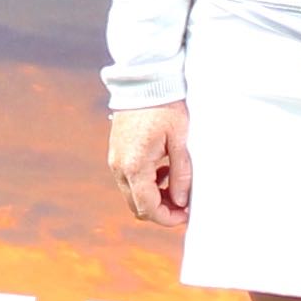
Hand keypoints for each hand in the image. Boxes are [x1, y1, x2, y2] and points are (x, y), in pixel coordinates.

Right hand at [108, 103, 191, 225]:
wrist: (144, 82)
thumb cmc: (165, 107)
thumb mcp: (179, 141)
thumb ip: (180, 174)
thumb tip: (181, 200)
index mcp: (135, 166)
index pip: (148, 208)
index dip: (168, 218)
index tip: (186, 215)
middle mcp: (120, 167)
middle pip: (137, 206)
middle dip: (161, 210)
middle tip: (183, 204)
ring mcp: (115, 160)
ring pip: (133, 194)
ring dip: (154, 197)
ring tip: (176, 183)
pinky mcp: (116, 153)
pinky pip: (129, 179)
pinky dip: (146, 183)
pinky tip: (163, 170)